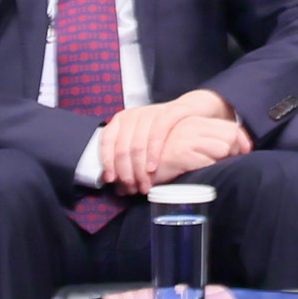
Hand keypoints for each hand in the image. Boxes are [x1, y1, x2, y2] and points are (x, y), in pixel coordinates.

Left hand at [92, 99, 251, 191]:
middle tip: (132, 188)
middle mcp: (134, 114)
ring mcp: (151, 112)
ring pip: (137, 144)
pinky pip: (156, 135)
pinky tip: (153, 168)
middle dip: (126, 172)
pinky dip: (153, 154)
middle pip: (122, 147)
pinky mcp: (168, 112)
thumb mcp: (142, 142)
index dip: (107, 162)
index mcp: (121, 120)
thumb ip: (129, 161)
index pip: (106, 141)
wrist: (190, 111)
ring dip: (139, 169)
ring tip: (144, 184)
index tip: (111, 179)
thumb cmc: (163, 132)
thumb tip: (117, 187)